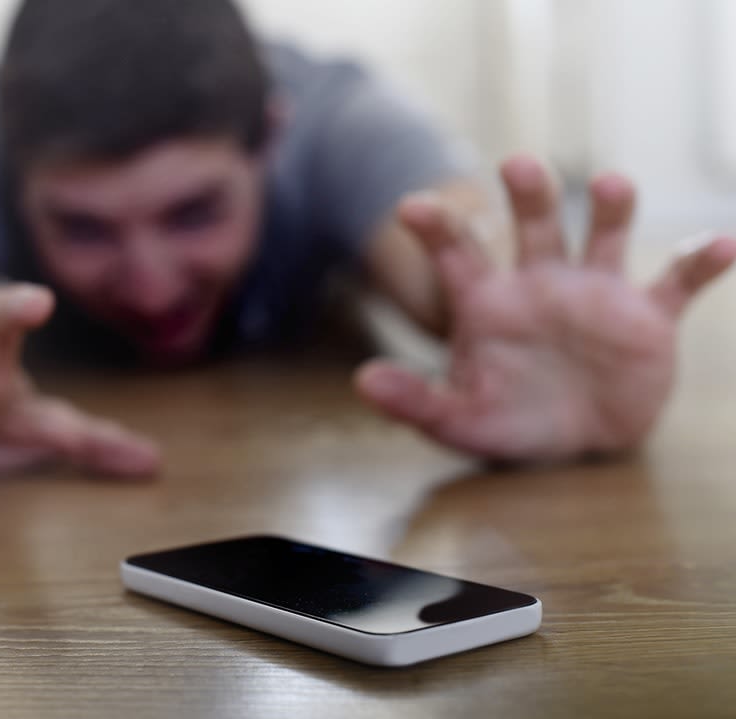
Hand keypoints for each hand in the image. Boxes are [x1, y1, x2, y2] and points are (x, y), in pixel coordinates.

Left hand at [355, 154, 735, 461]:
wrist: (573, 444)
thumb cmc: (507, 423)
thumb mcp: (457, 420)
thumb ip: (414, 401)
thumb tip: (364, 381)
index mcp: (488, 301)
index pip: (458, 253)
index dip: (437, 227)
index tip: (411, 206)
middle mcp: (541, 282)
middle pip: (534, 222)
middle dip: (528, 193)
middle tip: (518, 167)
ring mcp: (595, 292)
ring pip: (605, 233)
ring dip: (612, 207)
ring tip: (611, 185)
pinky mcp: (647, 316)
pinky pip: (677, 280)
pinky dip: (700, 261)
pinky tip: (720, 246)